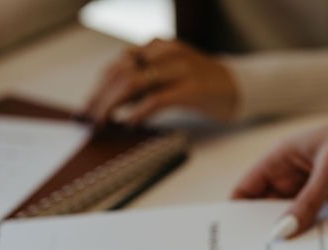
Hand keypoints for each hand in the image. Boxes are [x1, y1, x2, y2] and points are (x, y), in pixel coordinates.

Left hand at [84, 39, 239, 124]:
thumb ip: (144, 84)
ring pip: (133, 83)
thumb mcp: (168, 76)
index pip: (118, 64)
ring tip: (103, 122)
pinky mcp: (192, 88)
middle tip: (89, 118)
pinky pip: (157, 99)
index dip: (99, 86)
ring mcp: (179, 68)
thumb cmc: (201, 85)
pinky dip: (139, 113)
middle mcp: (166, 52)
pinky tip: (130, 124)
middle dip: (100, 97)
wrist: (240, 87)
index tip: (87, 106)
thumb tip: (112, 102)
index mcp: (158, 47)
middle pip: (121, 72)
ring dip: (112, 105)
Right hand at [232, 94, 327, 236]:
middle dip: (265, 234)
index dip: (236, 215)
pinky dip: (316, 239)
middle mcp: (293, 177)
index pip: (246, 190)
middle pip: (268, 211)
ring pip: (295, 221)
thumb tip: (281, 234)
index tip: (231, 245)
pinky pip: (318, 224)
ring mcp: (313, 191)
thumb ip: (307, 201)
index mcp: (282, 159)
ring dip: (293, 240)